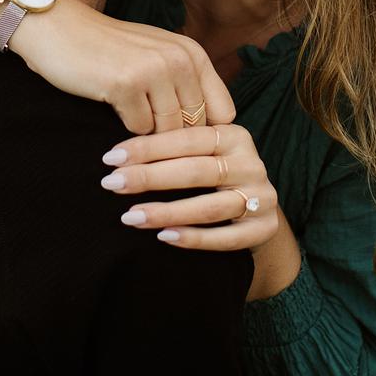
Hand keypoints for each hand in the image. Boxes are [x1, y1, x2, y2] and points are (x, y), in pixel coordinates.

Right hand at [10, 0, 235, 134]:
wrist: (58, 28)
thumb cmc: (108, 50)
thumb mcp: (157, 57)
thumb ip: (186, 86)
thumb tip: (210, 136)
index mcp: (192, 53)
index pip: (223, 112)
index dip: (207, 134)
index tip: (187, 145)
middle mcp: (179, 58)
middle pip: (195, 127)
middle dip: (174, 141)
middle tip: (153, 143)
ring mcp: (153, 70)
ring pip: (168, 131)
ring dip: (149, 137)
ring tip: (131, 124)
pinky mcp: (125, 84)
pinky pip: (139, 129)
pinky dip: (126, 128)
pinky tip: (112, 107)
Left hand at [98, 123, 279, 251]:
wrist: (258, 207)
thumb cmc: (216, 174)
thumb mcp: (205, 152)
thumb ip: (175, 147)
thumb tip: (118, 152)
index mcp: (234, 136)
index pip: (187, 139)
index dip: (148, 147)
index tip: (111, 157)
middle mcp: (251, 164)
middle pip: (196, 171)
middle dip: (149, 178)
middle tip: (112, 184)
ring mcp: (261, 198)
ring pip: (209, 207)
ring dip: (166, 212)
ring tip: (130, 217)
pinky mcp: (264, 229)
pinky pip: (226, 238)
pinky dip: (194, 238)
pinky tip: (163, 237)